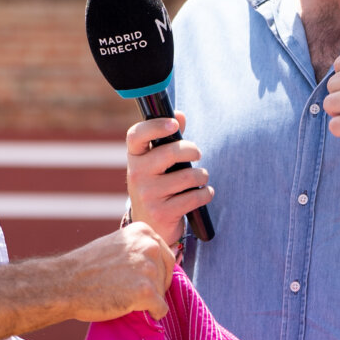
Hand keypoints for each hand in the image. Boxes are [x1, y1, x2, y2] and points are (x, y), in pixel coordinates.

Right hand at [65, 223, 177, 320]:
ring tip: (124, 297)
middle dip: (154, 285)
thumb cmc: (86, 267)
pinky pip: (161, 309)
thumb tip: (159, 262)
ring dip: (148, 300)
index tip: (137, 278)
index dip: (154, 271)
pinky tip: (133, 310)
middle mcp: (150, 246)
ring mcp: (149, 268)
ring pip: (162, 292)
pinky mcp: (147, 292)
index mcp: (144, 232)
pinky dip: (151, 314)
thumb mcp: (116, 245)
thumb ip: (138, 248)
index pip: (165, 255)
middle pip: (166, 274)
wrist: (65, 284)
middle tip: (129, 291)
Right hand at [125, 113, 212, 244]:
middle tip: (198, 153)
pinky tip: (204, 193)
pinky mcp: (161, 212)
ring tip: (201, 178)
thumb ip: (169, 138)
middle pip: (170, 152)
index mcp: (134, 157)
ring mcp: (147, 194)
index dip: (155, 126)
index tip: (174, 124)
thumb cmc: (158, 184)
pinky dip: (205, 193)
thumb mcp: (157, 162)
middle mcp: (136, 174)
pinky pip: (194, 197)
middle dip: (192, 150)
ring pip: (187, 176)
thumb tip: (180, 115)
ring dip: (202, 175)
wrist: (150, 224)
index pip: (136, 135)